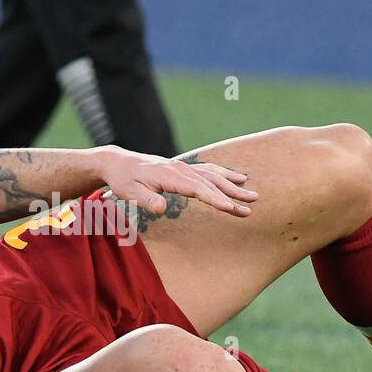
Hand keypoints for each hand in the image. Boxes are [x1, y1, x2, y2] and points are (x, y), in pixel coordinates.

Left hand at [94, 147, 257, 217]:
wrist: (118, 162)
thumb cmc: (123, 180)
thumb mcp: (129, 192)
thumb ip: (145, 200)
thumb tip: (161, 208)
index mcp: (171, 175)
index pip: (198, 189)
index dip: (215, 199)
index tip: (231, 208)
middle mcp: (181, 169)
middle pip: (212, 182)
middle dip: (232, 195)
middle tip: (251, 207)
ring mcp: (184, 167)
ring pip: (214, 176)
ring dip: (234, 186)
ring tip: (253, 195)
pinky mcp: (184, 169)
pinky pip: (209, 171)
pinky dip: (225, 174)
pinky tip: (238, 179)